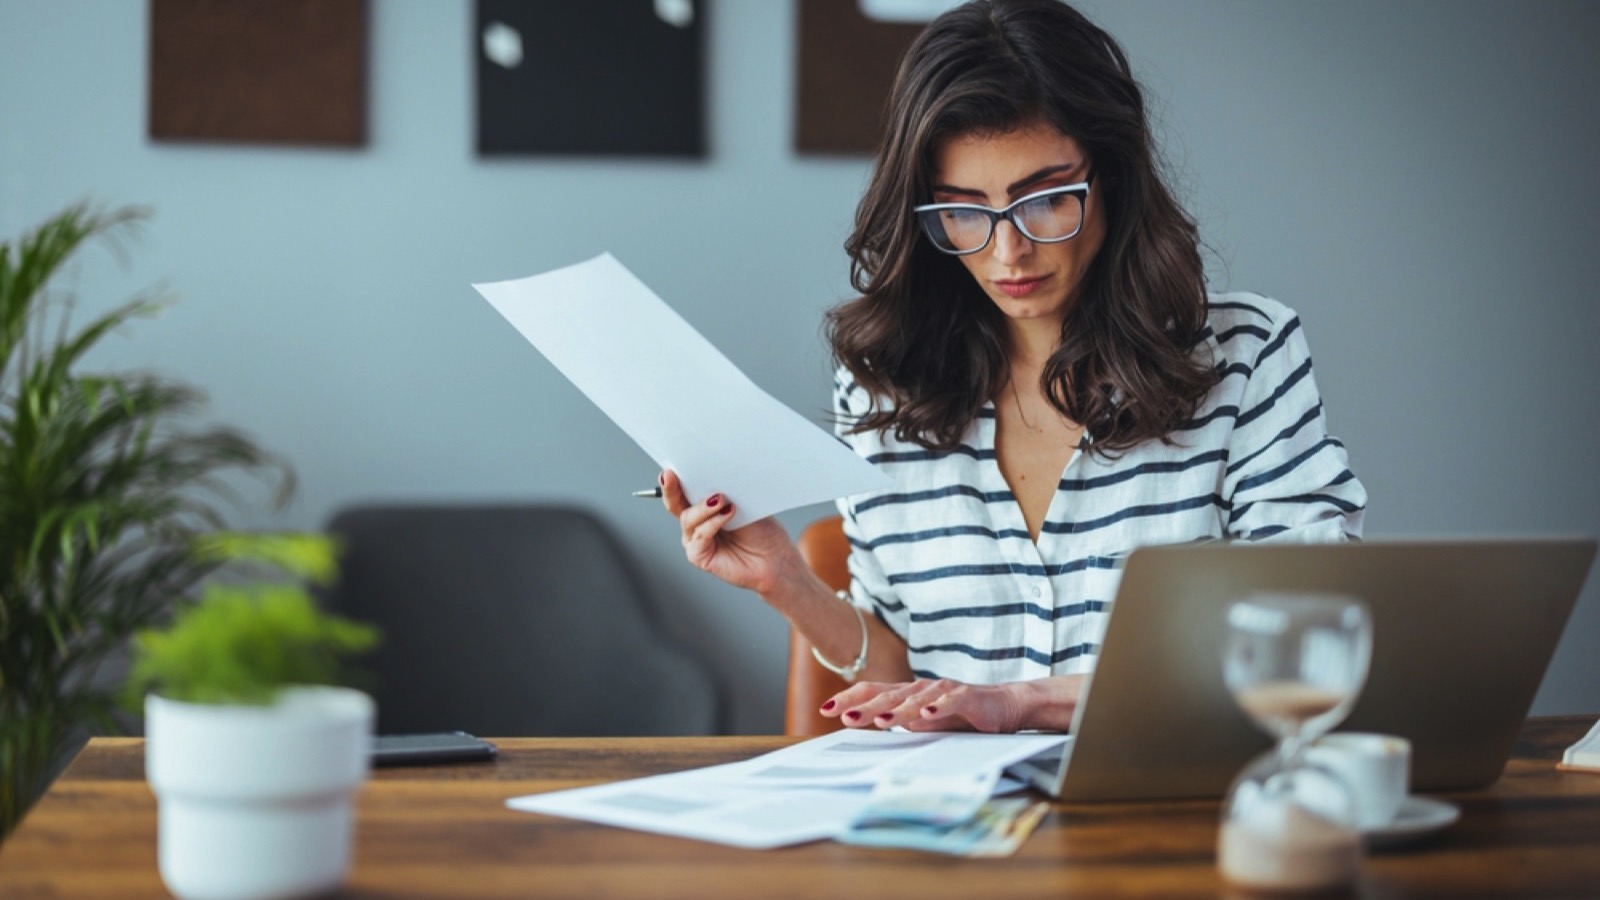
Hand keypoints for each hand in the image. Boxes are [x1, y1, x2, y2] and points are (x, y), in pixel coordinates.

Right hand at [659, 469, 798, 594]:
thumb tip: (711, 473)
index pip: (682, 489)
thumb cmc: (761, 530)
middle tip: (671, 475)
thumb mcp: (742, 502)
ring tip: (721, 500)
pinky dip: (712, 523)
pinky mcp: (698, 555)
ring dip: (704, 507)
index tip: (671, 466)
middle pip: (675, 503)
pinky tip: (726, 514)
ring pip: (688, 519)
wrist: (775, 558)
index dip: (674, 478)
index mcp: (702, 506)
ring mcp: (695, 539)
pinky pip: (699, 536)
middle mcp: (695, 522)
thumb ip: (723, 491)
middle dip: (671, 488)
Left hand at [818, 675, 1085, 732]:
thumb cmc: (961, 715)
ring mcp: (944, 690)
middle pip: (888, 694)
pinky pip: (950, 700)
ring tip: (881, 721)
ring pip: (916, 698)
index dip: (849, 698)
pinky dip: (938, 707)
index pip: (873, 692)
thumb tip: (872, 725)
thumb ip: (901, 722)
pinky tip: (927, 716)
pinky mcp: (967, 695)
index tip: (825, 710)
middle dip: (865, 706)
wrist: (1004, 705)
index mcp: (908, 695)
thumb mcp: (925, 722)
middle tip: (843, 717)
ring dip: (898, 710)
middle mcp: (922, 688)